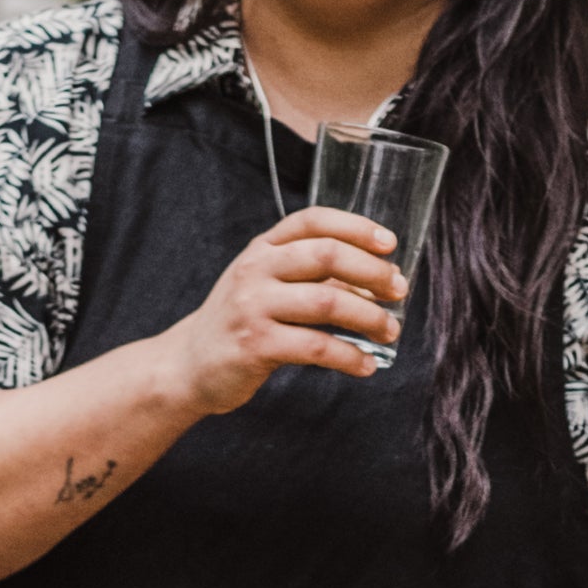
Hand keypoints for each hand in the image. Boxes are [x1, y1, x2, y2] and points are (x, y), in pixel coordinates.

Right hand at [159, 208, 403, 415]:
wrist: (188, 364)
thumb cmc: (240, 324)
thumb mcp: (267, 287)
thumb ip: (310, 278)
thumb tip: (373, 281)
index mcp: (262, 248)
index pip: (313, 221)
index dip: (356, 226)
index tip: (390, 244)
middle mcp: (256, 269)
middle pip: (326, 255)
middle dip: (372, 271)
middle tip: (398, 290)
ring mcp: (253, 306)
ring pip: (327, 302)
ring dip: (369, 317)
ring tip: (390, 331)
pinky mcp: (256, 345)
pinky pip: (316, 347)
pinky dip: (349, 357)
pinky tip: (364, 366)